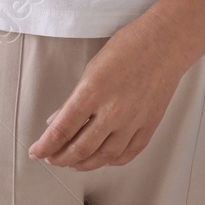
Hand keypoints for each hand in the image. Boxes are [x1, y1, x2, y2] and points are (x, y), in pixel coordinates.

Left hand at [27, 15, 187, 170]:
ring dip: (83, 164)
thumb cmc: (131, 45)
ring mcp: (133, 120)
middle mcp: (113, 110)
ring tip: (73, 162)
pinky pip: (127, 153)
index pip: (61, 130)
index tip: (37, 152)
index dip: (44, 146)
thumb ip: (75, 98)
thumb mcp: (92, 67)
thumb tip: (59, 120)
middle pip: (79, 149)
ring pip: (103, 157)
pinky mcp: (149, 125)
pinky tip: (103, 158)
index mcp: (93, 91)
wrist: (167, 41)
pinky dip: (112, 161)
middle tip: (52, 158)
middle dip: (60, 158)